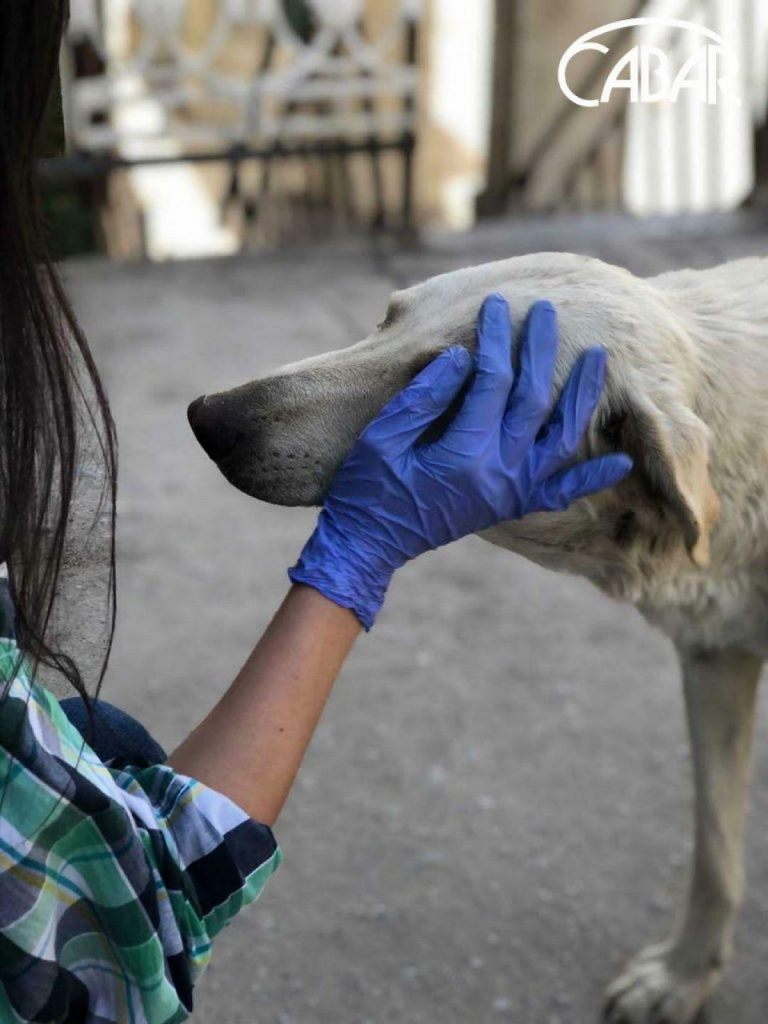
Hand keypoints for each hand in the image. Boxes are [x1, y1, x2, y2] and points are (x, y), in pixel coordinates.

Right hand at [289, 295, 631, 628]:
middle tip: (547, 311)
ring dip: (581, 396)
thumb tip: (462, 356)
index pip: (492, 382)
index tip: (496, 305)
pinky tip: (622, 462)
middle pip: (532, 399)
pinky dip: (592, 478)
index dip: (495, 339)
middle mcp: (498, 473)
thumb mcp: (383, 437)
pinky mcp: (510, 505)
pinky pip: (560, 492)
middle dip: (539, 349)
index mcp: (463, 454)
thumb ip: (424, 397)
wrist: (369, 545)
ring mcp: (509, 492)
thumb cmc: (367, 488)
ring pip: (560, 437)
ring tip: (598, 358)